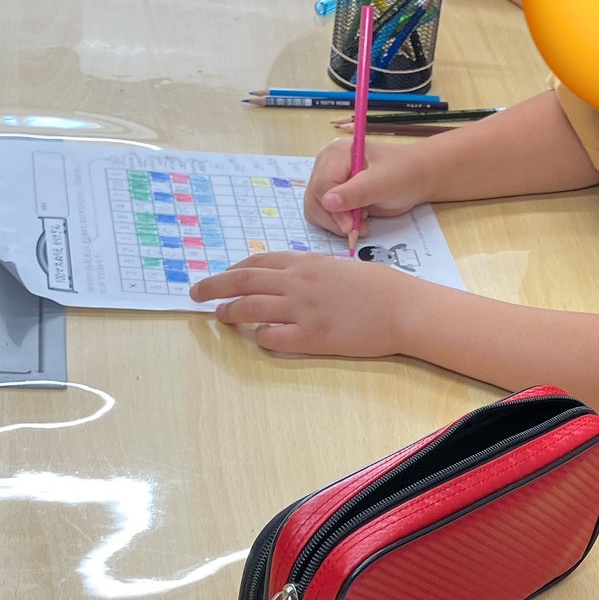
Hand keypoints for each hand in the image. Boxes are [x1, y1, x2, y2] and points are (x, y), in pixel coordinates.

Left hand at [189, 251, 415, 356]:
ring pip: (251, 308)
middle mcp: (298, 282)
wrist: (403, 307)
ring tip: (219, 316)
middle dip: (214, 286)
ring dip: (230, 312)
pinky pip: (274, 337)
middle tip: (195, 293)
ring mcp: (303, 310)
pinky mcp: (313, 337)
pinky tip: (257, 338)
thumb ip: (312, 272)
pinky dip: (260, 337)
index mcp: (306, 263)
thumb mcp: (340, 268)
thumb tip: (292, 279)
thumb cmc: (380, 287)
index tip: (220, 276)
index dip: (232, 269)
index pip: (257, 261)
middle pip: (243, 281)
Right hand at [302, 135, 430, 238]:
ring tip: (361, 222)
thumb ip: (356, 192)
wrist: (415, 179)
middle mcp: (327, 165)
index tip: (350, 225)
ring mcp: (328, 181)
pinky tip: (357, 222)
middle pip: (314, 199)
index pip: (321, 185)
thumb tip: (327, 203)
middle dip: (334, 218)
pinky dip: (337, 224)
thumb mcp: (383, 183)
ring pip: (315, 210)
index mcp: (336, 153)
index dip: (333, 209)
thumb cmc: (403, 174)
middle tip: (357, 227)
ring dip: (336, 223)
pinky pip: (323, 216)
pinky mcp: (333, 196)